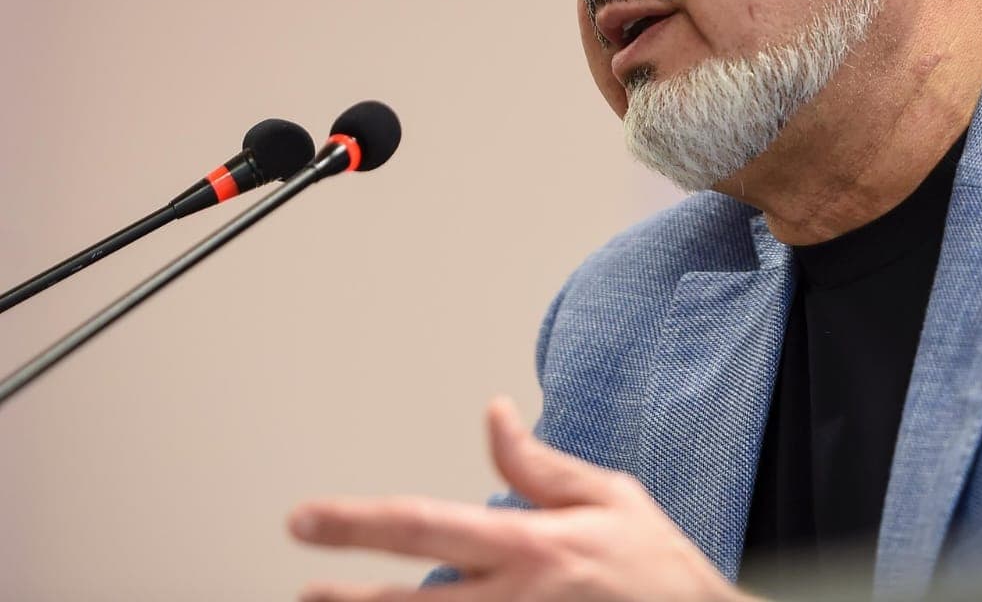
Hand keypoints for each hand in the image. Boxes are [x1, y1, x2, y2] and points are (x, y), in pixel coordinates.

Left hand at [289, 397, 750, 600]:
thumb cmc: (659, 569)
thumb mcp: (609, 496)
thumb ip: (539, 463)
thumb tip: (493, 415)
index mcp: (529, 547)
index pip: (421, 528)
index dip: (354, 524)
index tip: (307, 520)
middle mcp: (514, 601)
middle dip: (343, 598)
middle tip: (304, 587)